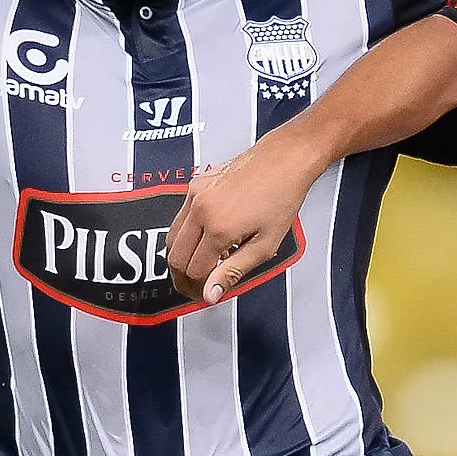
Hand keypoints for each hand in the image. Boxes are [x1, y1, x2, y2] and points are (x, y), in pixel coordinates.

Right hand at [166, 134, 322, 304]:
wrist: (284, 160)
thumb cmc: (281, 198)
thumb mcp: (265, 245)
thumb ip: (234, 271)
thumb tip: (211, 294)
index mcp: (218, 227)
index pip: (194, 271)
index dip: (199, 289)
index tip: (207, 295)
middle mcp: (201, 209)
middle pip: (175, 258)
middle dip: (184, 278)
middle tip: (200, 287)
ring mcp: (195, 194)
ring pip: (173, 238)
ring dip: (184, 257)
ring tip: (208, 264)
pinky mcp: (195, 184)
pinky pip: (180, 219)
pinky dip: (189, 235)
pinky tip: (211, 239)